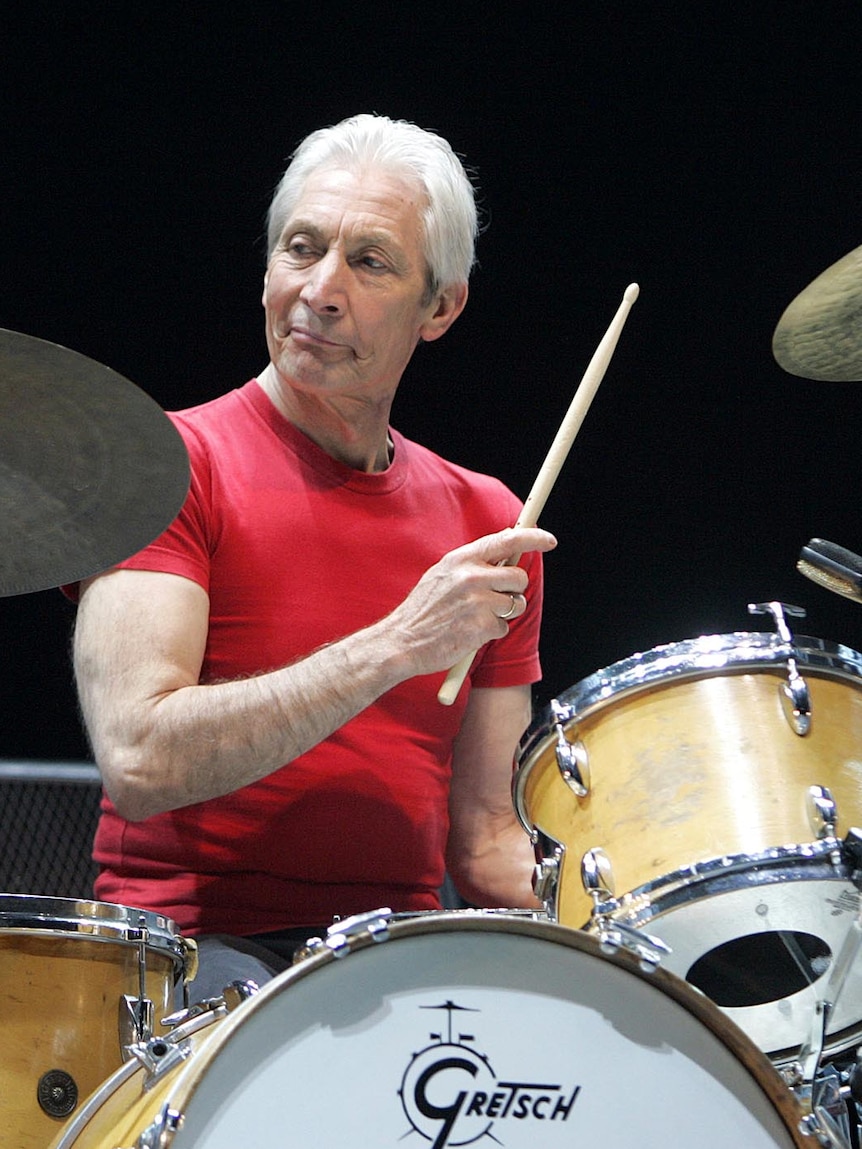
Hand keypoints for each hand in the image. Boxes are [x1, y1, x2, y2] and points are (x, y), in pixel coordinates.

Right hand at [383, 525, 556, 677]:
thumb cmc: (423, 610)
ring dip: (504, 613)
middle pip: (519, 577)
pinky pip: (503, 627)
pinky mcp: (481, 627)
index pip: (507, 540)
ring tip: (476, 617)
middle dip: (515, 590)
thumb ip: (472, 563)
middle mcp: (471, 576)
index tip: (550, 541)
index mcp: (461, 559)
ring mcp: (477, 602)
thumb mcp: (442, 575)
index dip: (533, 538)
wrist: (401, 641)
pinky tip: (468, 633)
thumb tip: (505, 548)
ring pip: (515, 604)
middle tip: (498, 598)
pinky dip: (490, 633)